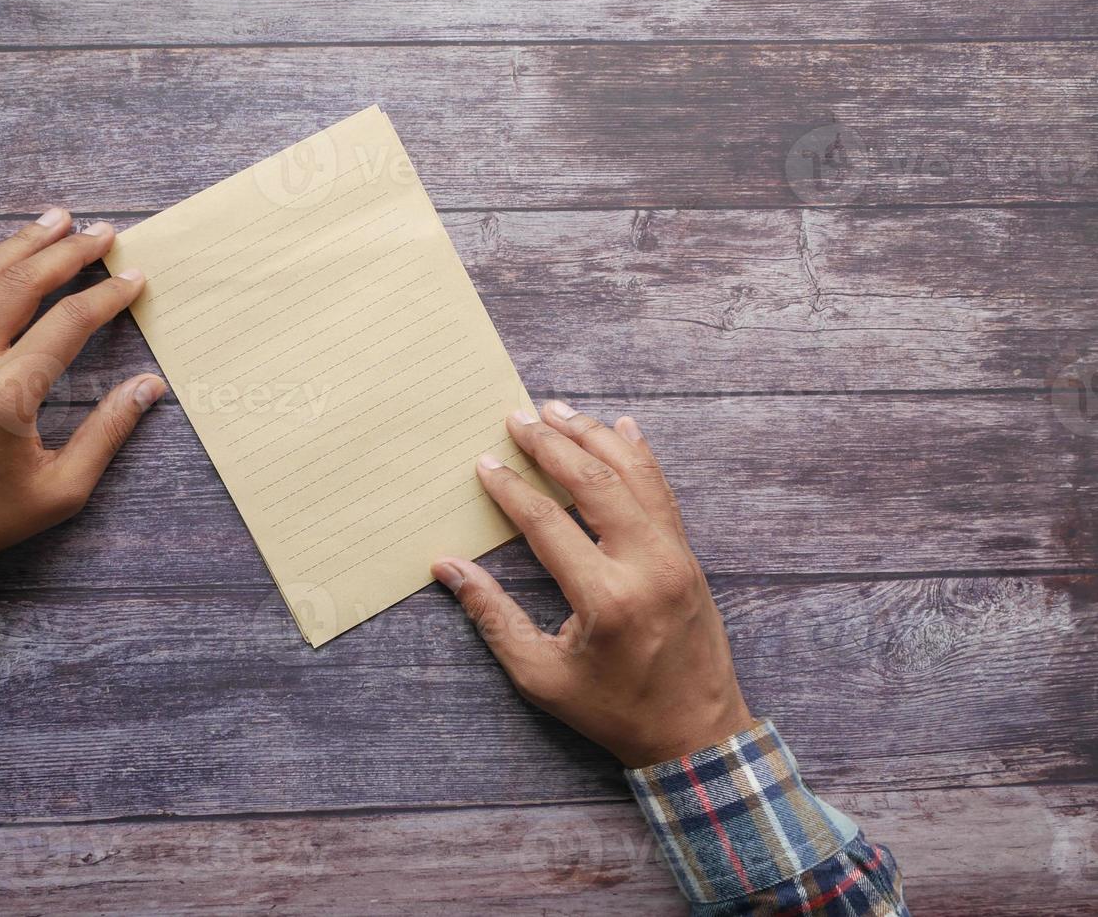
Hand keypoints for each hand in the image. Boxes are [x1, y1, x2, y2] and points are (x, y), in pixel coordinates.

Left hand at [0, 208, 166, 606]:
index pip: (68, 322)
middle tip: (103, 231)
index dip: (108, 295)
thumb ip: (108, 433)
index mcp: (7, 394)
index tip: (136, 277)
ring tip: (54, 218)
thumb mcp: (60, 489)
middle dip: (67, 251)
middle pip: (21, 283)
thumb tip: (149, 387)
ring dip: (20, 244)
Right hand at [431, 402, 753, 767]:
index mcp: (606, 598)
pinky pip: (662, 492)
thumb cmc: (614, 711)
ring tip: (558, 410)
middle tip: (518, 417)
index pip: (548, 524)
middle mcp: (646, 566)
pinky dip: (640, 456)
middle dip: (552, 444)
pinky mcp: (688, 557)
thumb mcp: (541, 676)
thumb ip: (493, 617)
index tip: (486, 463)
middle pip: (595, 483)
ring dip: (594, 437)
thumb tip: (448, 568)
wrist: (696, 734)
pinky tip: (622, 429)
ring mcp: (675, 557)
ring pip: (634, 476)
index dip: (512, 489)